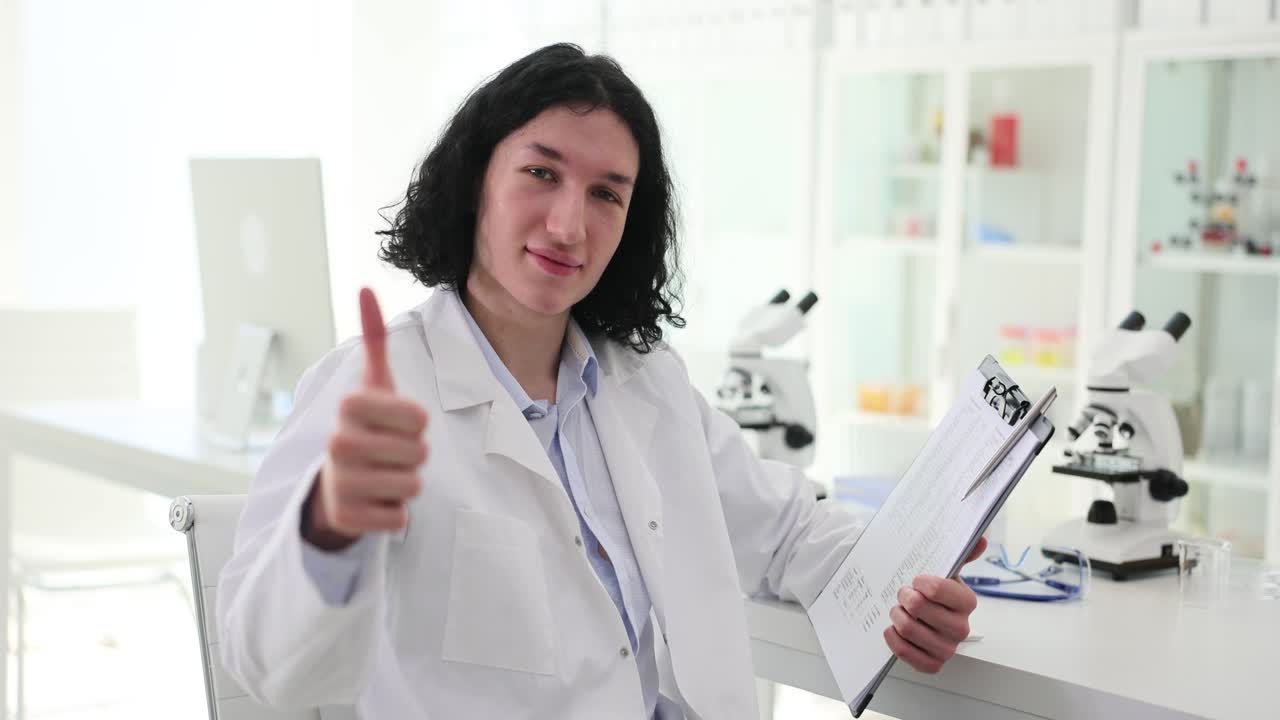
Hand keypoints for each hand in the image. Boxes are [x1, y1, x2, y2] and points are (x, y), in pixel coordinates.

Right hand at [304, 288, 429, 549]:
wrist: (336, 486)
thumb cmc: (368, 429)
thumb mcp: (374, 384)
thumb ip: (374, 339)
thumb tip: (365, 287)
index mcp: (350, 407)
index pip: (419, 417)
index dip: (418, 424)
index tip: (399, 423)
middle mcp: (338, 443)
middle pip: (420, 453)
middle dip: (414, 455)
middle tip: (391, 453)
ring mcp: (340, 483)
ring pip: (412, 486)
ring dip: (407, 484)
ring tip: (385, 476)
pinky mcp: (346, 519)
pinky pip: (399, 518)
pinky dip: (397, 514)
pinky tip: (376, 502)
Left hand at [883, 536, 986, 673]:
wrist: (923, 614)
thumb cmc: (934, 591)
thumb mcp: (946, 569)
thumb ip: (962, 553)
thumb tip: (980, 539)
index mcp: (967, 601)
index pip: (937, 589)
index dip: (920, 583)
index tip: (916, 580)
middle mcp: (961, 627)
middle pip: (919, 608)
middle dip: (904, 597)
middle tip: (903, 595)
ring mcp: (948, 648)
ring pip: (909, 630)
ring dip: (896, 616)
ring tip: (898, 611)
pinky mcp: (933, 663)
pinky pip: (908, 654)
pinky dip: (894, 640)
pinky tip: (893, 630)